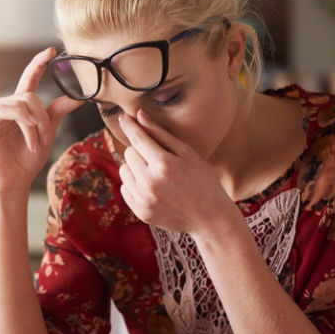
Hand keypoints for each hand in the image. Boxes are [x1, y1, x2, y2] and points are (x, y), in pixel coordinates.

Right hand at [0, 47, 82, 195]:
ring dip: (34, 124)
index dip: (38, 64)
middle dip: (42, 117)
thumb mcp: (47, 134)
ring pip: (20, 103)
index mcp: (20, 107)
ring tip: (36, 143)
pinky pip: (7, 112)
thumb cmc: (26, 161)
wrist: (13, 183)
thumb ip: (56, 114)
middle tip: (45, 137)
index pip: (29, 79)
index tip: (50, 51)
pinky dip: (24, 126)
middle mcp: (5, 106)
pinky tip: (27, 141)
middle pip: (30, 95)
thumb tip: (77, 98)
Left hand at [117, 109, 239, 235]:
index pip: (138, 138)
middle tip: (159, 159)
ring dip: (135, 168)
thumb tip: (138, 115)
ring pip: (124, 170)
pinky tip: (153, 188)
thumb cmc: (202, 180)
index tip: (123, 116)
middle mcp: (150, 182)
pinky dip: (135, 184)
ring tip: (156, 174)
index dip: (130, 125)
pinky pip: (125, 188)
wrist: (210, 218)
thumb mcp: (187, 153)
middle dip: (140, 151)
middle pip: (129, 153)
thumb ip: (160, 134)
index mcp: (164, 164)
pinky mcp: (140, 211)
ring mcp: (144, 199)